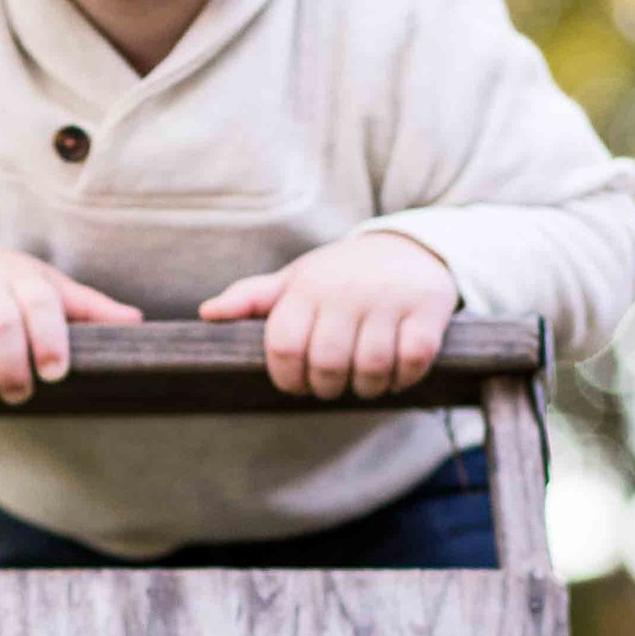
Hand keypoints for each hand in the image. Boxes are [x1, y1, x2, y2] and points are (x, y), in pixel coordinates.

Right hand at [0, 241, 141, 403]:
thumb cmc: (6, 286)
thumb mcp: (49, 290)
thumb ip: (87, 309)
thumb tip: (136, 322)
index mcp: (24, 276)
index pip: (40, 301)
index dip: (49, 338)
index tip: (54, 373)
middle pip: (0, 321)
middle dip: (10, 366)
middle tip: (15, 396)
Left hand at [196, 231, 457, 399]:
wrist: (410, 247)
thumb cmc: (340, 275)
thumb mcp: (295, 280)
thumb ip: (252, 299)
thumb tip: (207, 314)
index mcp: (308, 287)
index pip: (285, 347)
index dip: (288, 379)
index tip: (298, 383)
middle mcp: (347, 291)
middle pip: (328, 364)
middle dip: (327, 388)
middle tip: (332, 384)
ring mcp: (389, 300)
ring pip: (371, 368)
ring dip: (367, 388)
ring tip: (365, 381)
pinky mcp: (427, 310)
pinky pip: (412, 360)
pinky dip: (403, 378)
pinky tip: (395, 374)